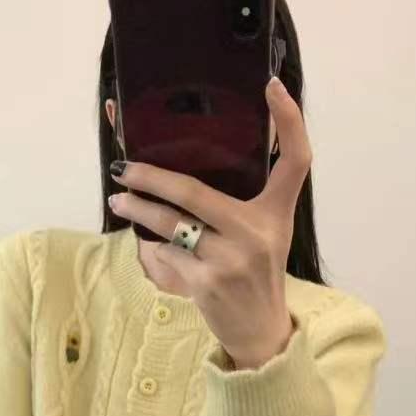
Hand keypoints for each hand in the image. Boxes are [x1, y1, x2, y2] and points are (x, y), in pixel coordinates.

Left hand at [107, 75, 311, 369]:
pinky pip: (166, 254)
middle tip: (124, 167)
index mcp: (276, 213)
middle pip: (194, 191)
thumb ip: (242, 199)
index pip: (296, 159)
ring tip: (119, 198)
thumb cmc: (256, 272)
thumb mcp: (266, 232)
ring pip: (170, 224)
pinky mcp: (206, 284)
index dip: (290, 120)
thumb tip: (190, 162)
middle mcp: (257, 233)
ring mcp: (230, 259)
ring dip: (137, 209)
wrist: (259, 330)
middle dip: (150, 177)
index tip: (272, 86)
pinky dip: (152, 247)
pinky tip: (145, 242)